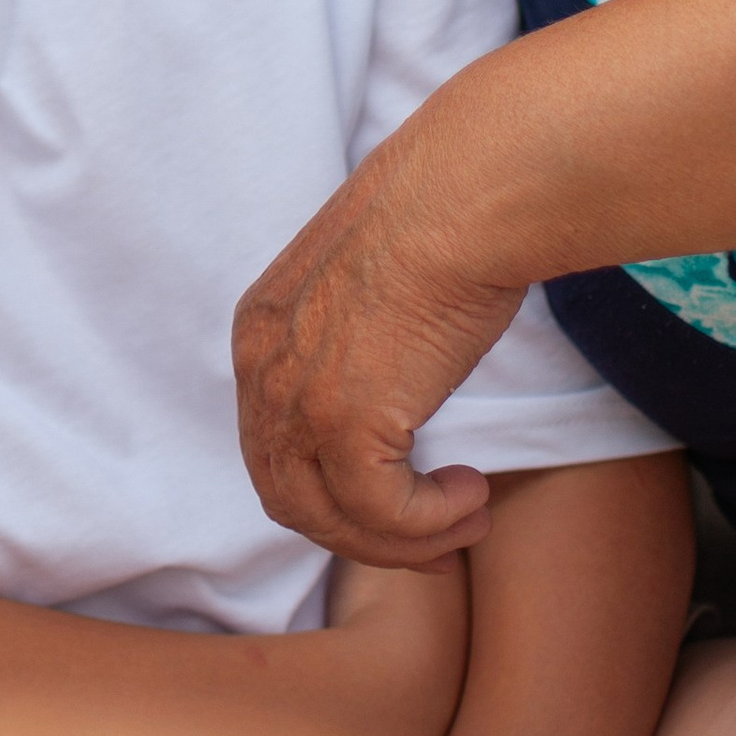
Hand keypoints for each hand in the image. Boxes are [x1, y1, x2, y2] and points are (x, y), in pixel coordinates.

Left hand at [234, 128, 521, 569]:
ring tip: (468, 517)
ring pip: (331, 521)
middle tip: (436, 531)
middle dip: (365, 531)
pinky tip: (474, 495)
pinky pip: (381, 516)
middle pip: (290, 496)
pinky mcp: (345, 424)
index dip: (334, 490)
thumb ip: (356, 338)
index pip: (273, 446)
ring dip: (404, 540)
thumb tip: (395, 387)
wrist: (464, 194)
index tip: (400, 500)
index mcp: (261, 330)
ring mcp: (297, 399)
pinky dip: (430, 526)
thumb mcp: (368, 284)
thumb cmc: (440, 219)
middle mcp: (262, 368)